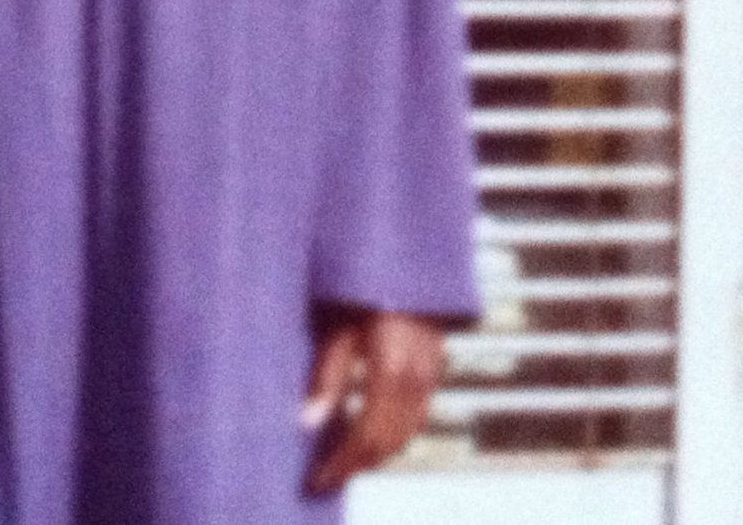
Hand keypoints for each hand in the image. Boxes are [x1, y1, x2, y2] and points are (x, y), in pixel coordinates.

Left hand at [301, 306, 447, 495]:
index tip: (318, 478)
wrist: (412, 263)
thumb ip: (328, 377)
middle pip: (387, 444)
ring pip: (405, 436)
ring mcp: (430, 378)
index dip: (342, 463)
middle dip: (356, 466)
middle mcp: (417, 379)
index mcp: (391, 369)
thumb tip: (309, 423)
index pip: (366, 436)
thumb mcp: (340, 329)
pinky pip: (416, 420)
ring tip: (343, 463)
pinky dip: (392, 437)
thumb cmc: (369, 289)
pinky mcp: (433, 374)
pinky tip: (368, 436)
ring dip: (375, 456)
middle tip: (327, 477)